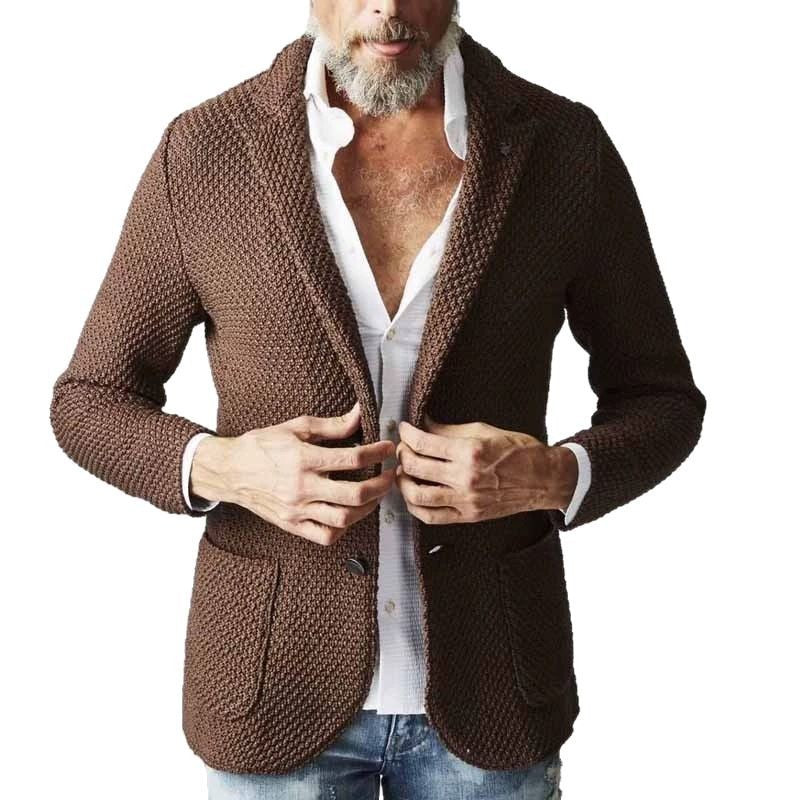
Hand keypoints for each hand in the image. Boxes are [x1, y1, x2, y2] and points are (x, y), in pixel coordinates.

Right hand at [189, 402, 396, 545]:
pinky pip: (325, 536)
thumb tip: (360, 415)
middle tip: (390, 475)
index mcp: (304, 459)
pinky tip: (349, 514)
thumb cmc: (262, 446)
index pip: (352, 458)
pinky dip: (343, 528)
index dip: (377, 453)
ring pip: (344, 518)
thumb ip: (332, 425)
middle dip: (381, 485)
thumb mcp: (297, 428)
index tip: (388, 449)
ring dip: (368, 507)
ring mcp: (297, 510)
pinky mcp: (292, 525)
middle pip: (355, 494)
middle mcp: (302, 487)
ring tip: (375, 495)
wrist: (230, 470)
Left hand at [394, 413, 577, 523]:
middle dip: (402, 454)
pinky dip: (416, 506)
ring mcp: (466, 500)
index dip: (407, 434)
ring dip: (403, 482)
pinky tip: (413, 495)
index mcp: (470, 452)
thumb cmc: (519, 450)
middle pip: (416, 467)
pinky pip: (432, 517)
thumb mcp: (484, 430)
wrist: (543, 479)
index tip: (404, 429)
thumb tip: (424, 425)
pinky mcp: (468, 516)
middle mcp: (466, 478)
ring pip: (418, 495)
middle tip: (402, 447)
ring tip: (403, 471)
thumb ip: (450, 430)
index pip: (424, 444)